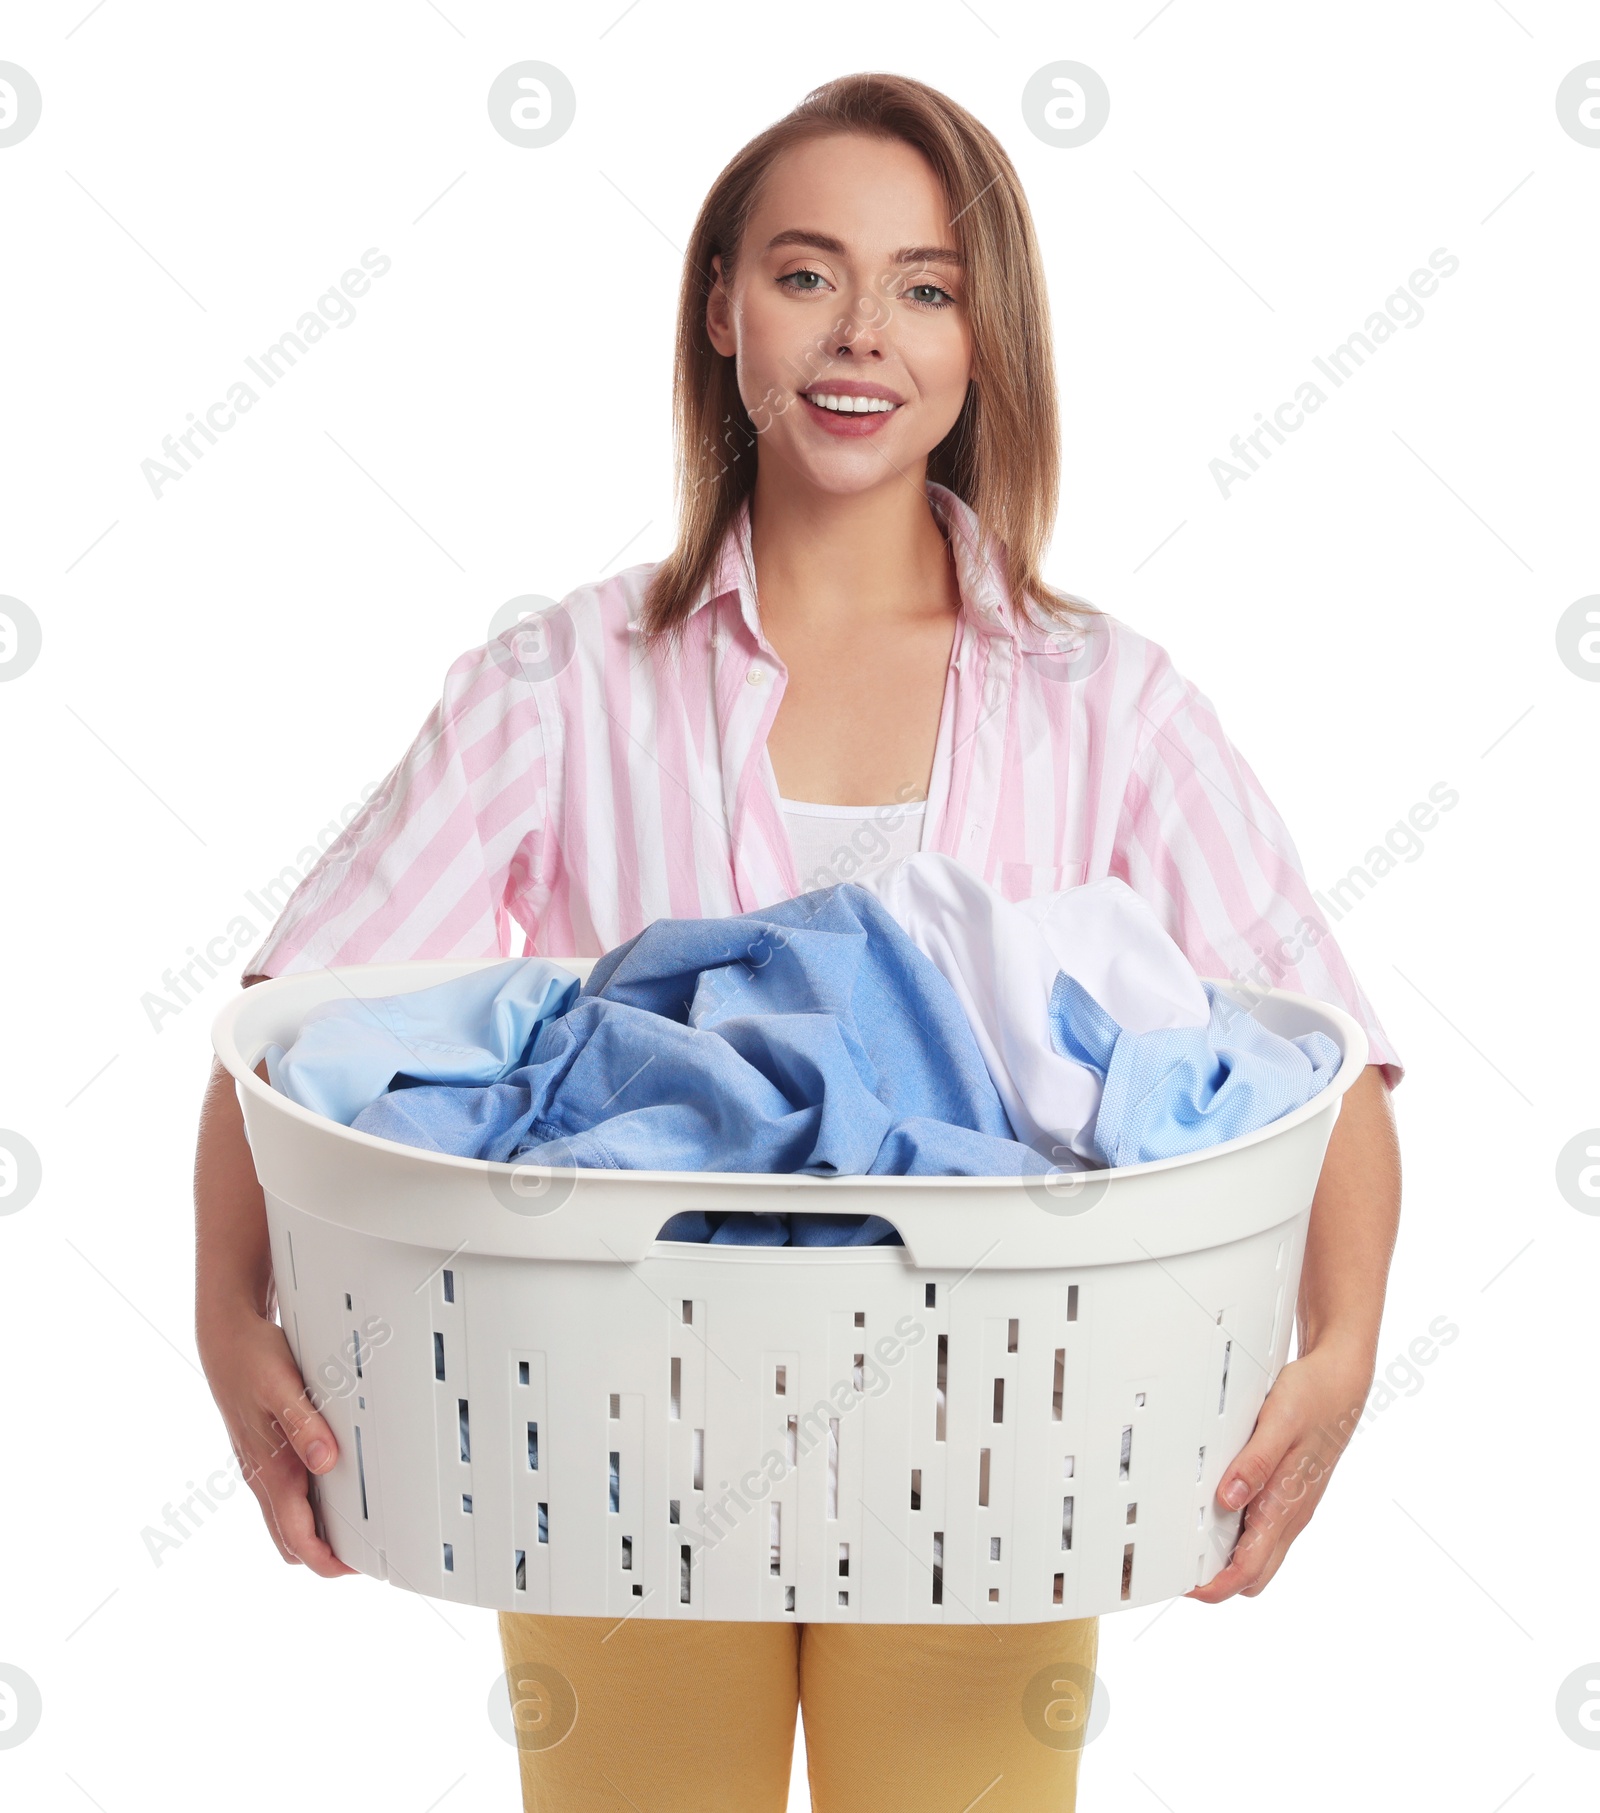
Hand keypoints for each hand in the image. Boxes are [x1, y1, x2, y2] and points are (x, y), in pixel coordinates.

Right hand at [199, 1307, 356, 1577]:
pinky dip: (306, 1508)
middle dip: (324, 1556)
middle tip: (362, 1554)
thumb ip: (305, 1426)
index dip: (327, 1562)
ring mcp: (261, 1468)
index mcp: (270, 1470)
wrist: (225, 1340)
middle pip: (291, 1540)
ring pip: (286, 1520)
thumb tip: (326, 1462)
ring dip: (315, 1533)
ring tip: (354, 1529)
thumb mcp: (282, 1388)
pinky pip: (284, 1496)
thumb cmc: (252, 1361)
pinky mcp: (264, 1455)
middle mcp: (263, 1477)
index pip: (297, 1539)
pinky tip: (329, 1489)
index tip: (357, 1568)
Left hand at [1185, 1341, 1371, 1602]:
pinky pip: (1263, 1529)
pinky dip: (1239, 1535)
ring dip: (1228, 1559)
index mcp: (1287, 1505)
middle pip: (1255, 1573)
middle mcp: (1291, 1514)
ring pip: (1259, 1553)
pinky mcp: (1291, 1493)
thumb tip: (1227, 1499)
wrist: (1342, 1382)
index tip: (1187, 1587)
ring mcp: (1292, 1506)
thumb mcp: (1279, 1423)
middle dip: (1219, 1581)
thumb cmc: (1314, 1399)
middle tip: (1182, 1568)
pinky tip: (1218, 1513)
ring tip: (1191, 1543)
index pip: (1250, 1569)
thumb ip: (1254, 1463)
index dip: (1216, 1586)